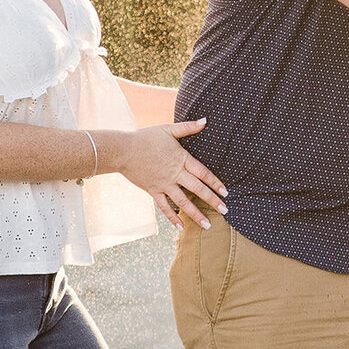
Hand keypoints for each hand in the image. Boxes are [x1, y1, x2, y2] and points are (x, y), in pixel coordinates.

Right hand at [111, 119, 227, 230]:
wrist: (123, 150)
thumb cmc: (145, 138)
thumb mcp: (168, 130)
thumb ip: (188, 127)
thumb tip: (205, 120)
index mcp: (181, 159)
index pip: (203, 173)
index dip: (215, 183)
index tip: (226, 193)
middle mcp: (174, 174)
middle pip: (197, 189)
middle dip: (212, 200)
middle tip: (225, 210)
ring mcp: (164, 184)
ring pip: (183, 202)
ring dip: (196, 214)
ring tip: (207, 225)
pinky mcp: (153, 191)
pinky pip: (164, 207)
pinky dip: (172, 217)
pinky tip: (180, 227)